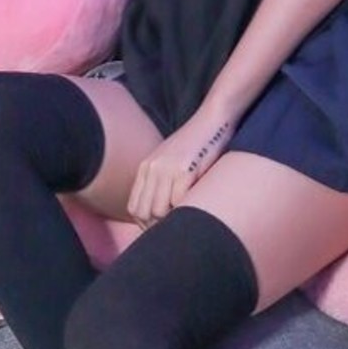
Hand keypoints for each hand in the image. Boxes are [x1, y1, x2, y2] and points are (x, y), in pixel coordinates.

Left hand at [127, 107, 234, 228]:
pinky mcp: (185, 170)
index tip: (161, 228)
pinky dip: (186, 209)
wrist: (213, 120)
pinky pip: (178, 202)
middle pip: (143, 212)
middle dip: (157, 226)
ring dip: (172, 219)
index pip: (133, 207)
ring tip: (186, 216)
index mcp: (146, 167)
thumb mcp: (171, 160)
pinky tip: (196, 205)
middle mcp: (152, 168)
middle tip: (175, 227)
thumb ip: (161, 181)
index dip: (145, 224)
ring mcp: (167, 169)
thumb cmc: (198, 144)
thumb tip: (161, 213)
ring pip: (158, 211)